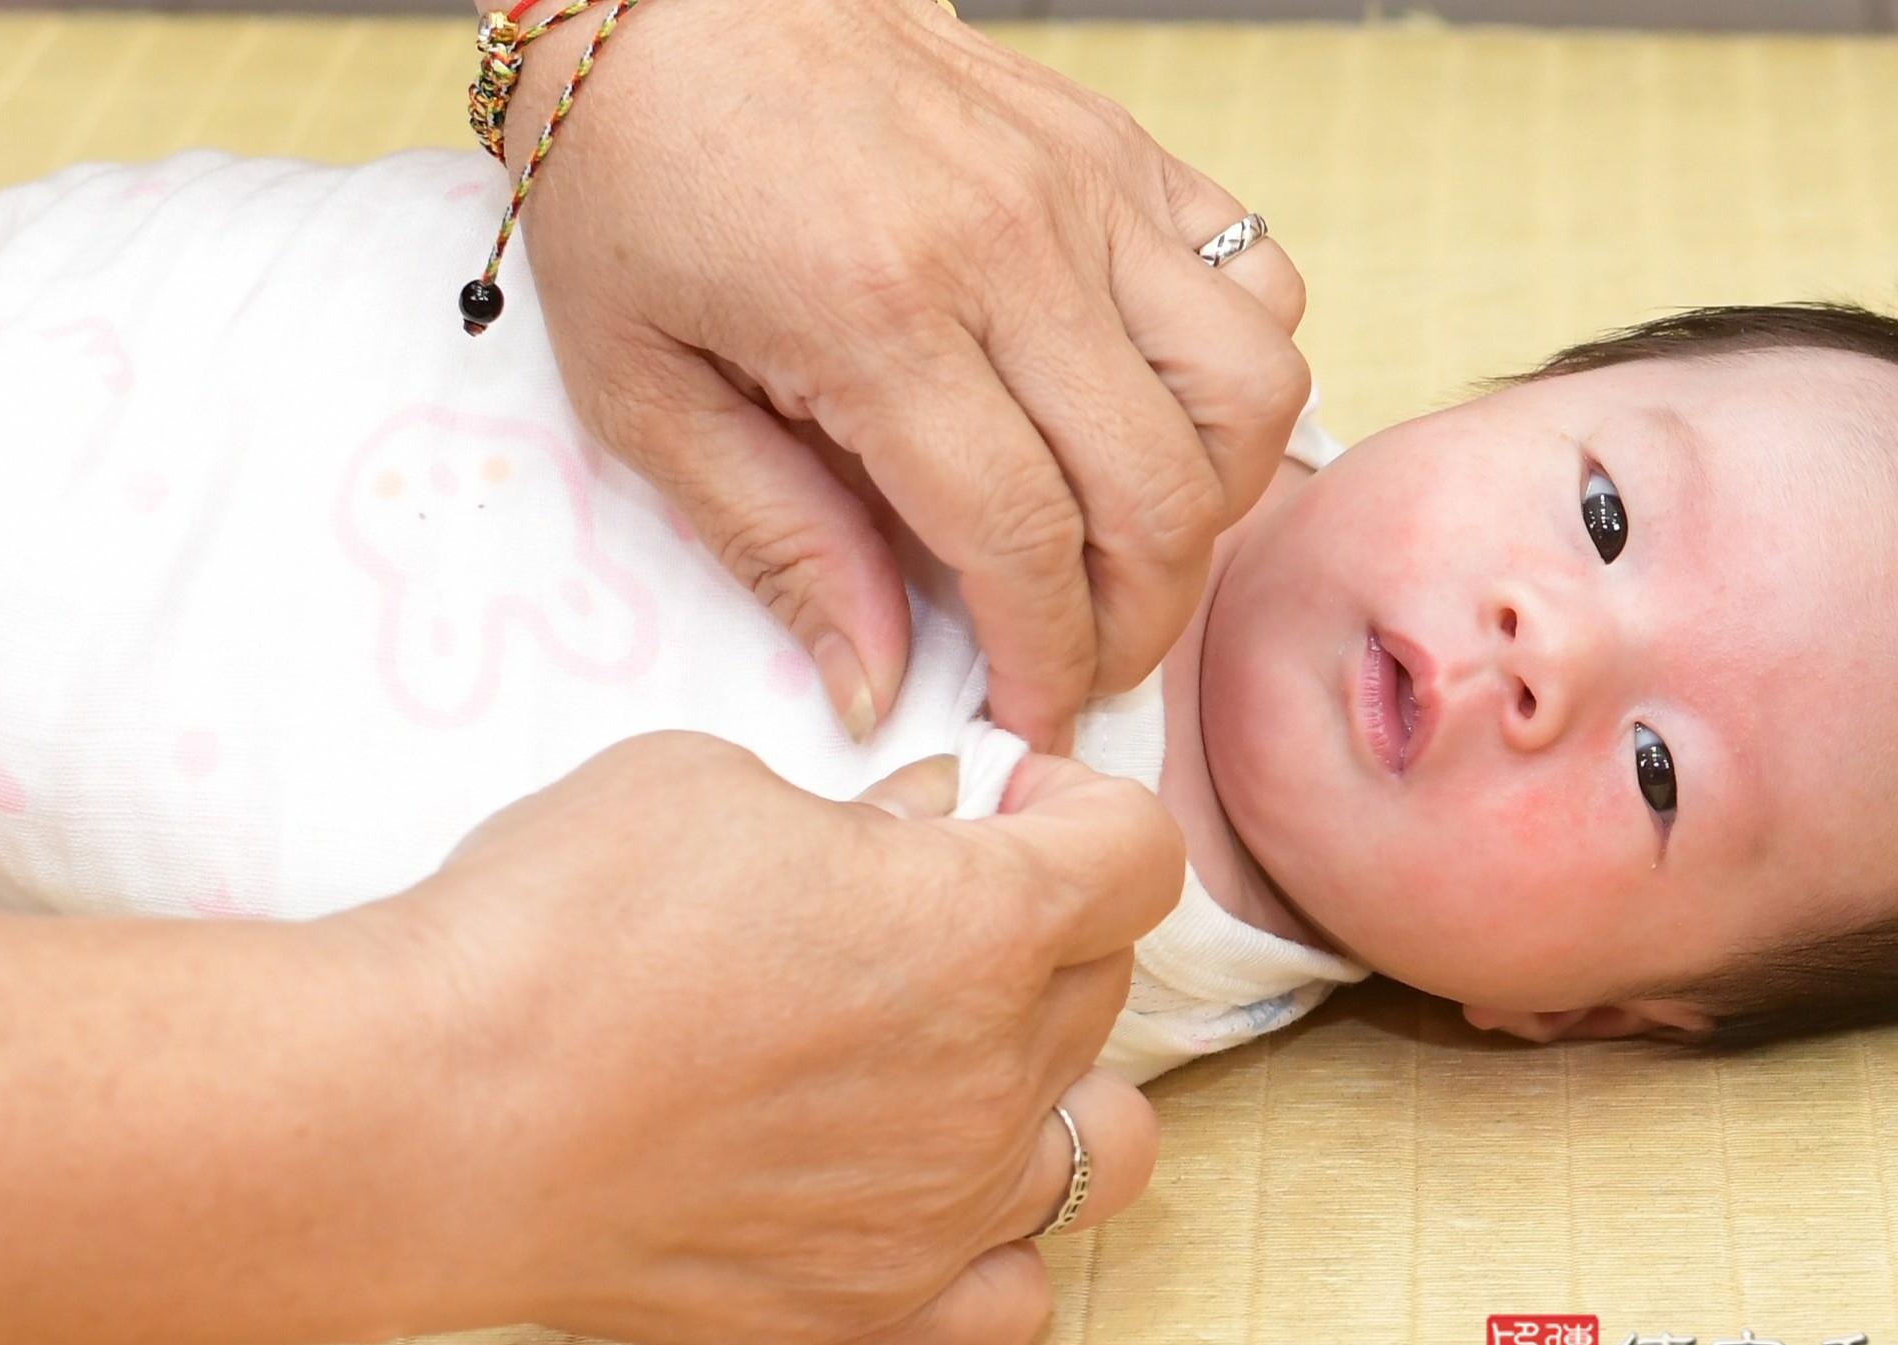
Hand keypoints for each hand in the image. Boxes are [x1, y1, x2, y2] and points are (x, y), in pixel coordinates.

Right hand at [388, 732, 1182, 1344]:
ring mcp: (942, 1205)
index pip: (1135, 854)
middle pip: (1103, 981)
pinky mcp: (871, 1305)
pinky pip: (1016, 1295)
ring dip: (1062, 1081)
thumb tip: (921, 818)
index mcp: (975, 924)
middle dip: (1039, 922)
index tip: (1007, 801)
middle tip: (922, 903)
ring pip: (1105, 1144)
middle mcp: (991, 1074)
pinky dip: (998, 1239)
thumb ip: (852, 804)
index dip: (1081, 809)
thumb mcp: (703, 785)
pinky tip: (925, 1185)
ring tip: (962, 1049)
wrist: (440, 1116)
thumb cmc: (557, 926)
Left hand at [503, 0, 1309, 752]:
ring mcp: (1084, 188)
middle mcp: (1011, 249)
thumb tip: (876, 689)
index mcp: (878, 317)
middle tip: (1074, 662)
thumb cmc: (639, 189)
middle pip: (1160, 492)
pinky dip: (1237, 371)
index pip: (1024, 541)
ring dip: (1211, 503)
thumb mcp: (642, 392)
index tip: (1027, 721)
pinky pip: (1258, 275)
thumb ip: (772, 544)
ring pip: (1250, 387)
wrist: (671, 2)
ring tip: (1126, 548)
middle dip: (1135, 622)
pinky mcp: (1119, 147)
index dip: (1044, 662)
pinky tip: (1149, 415)